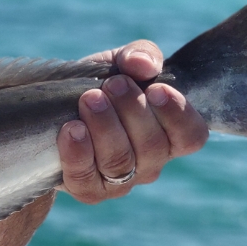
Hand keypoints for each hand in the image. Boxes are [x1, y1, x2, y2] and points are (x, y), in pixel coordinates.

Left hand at [57, 40, 207, 203]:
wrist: (55, 113)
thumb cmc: (101, 86)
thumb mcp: (121, 63)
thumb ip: (140, 55)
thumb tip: (144, 64)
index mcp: (169, 134)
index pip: (191, 135)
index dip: (178, 115)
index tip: (156, 88)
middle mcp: (150, 162)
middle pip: (153, 146)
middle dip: (132, 111)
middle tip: (113, 84)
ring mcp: (120, 181)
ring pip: (120, 162)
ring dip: (105, 127)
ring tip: (90, 99)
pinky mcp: (87, 190)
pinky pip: (86, 178)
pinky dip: (78, 152)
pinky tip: (71, 129)